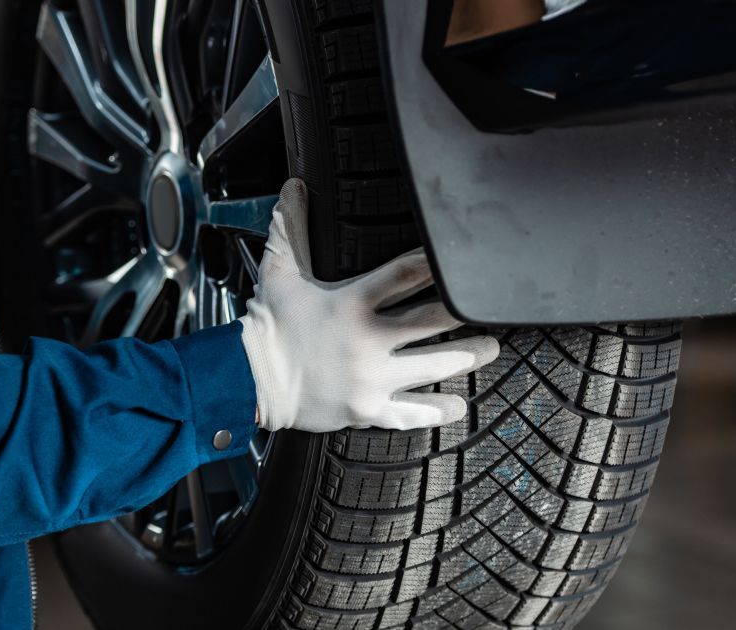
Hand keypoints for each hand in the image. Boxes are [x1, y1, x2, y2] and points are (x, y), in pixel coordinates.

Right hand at [239, 179, 499, 431]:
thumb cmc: (266, 328)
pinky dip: (439, 410)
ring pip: (434, 366)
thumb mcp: (278, 273)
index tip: (460, 257)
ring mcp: (370, 379)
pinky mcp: (367, 409)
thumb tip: (294, 186)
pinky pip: (412, 413)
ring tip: (490, 349)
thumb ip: (292, 228)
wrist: (246, 380)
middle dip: (466, 313)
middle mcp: (367, 341)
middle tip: (489, 307)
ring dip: (468, 357)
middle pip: (433, 320)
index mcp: (350, 303)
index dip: (437, 262)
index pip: (406, 273)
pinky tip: (459, 404)